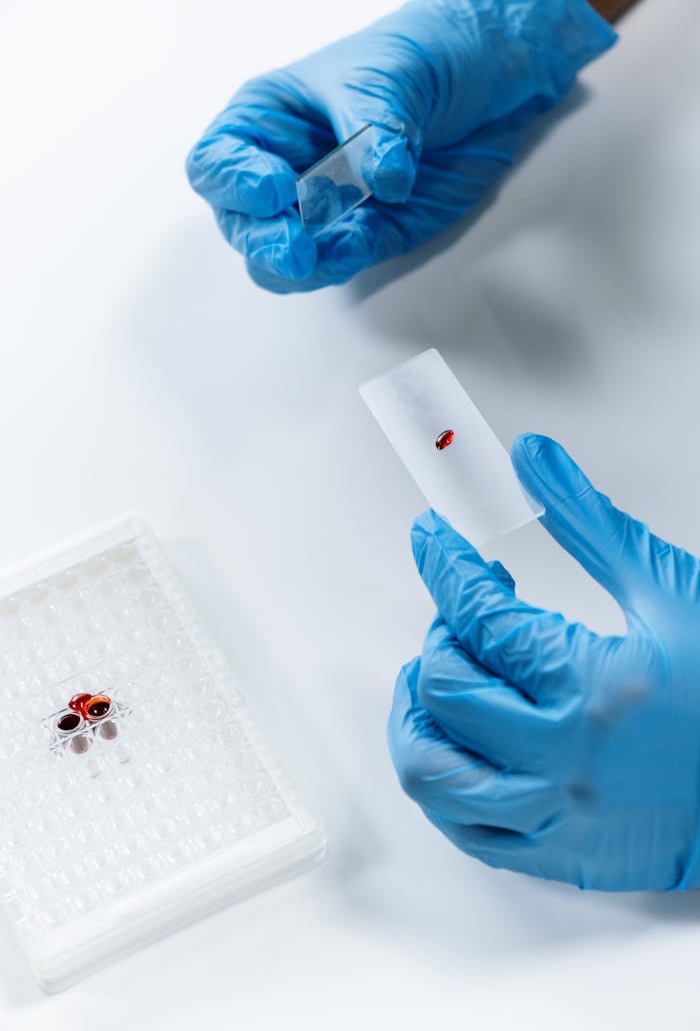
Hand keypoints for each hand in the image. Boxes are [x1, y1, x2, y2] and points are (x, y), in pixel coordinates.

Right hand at [186, 0, 614, 292]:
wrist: (488, 78)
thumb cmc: (422, 55)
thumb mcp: (391, 73)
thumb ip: (377, 126)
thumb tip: (383, 179)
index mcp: (268, 121)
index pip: (219, 164)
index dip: (235, 184)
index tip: (275, 189)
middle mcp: (287, 170)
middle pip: (243, 225)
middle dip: (264, 242)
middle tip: (294, 249)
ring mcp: (324, 209)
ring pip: (282, 260)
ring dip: (302, 266)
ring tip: (328, 255)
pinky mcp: (366, 236)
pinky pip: (339, 264)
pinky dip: (344, 264)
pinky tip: (358, 247)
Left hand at [389, 434, 699, 890]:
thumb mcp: (670, 589)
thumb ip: (589, 522)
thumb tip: (533, 462)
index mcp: (592, 687)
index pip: (478, 614)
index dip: (444, 563)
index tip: (434, 540)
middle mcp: (564, 760)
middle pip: (442, 688)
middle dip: (437, 633)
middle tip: (462, 610)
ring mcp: (559, 816)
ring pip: (432, 773)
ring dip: (416, 715)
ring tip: (435, 678)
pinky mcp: (563, 854)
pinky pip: (465, 831)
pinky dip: (444, 781)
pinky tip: (457, 744)